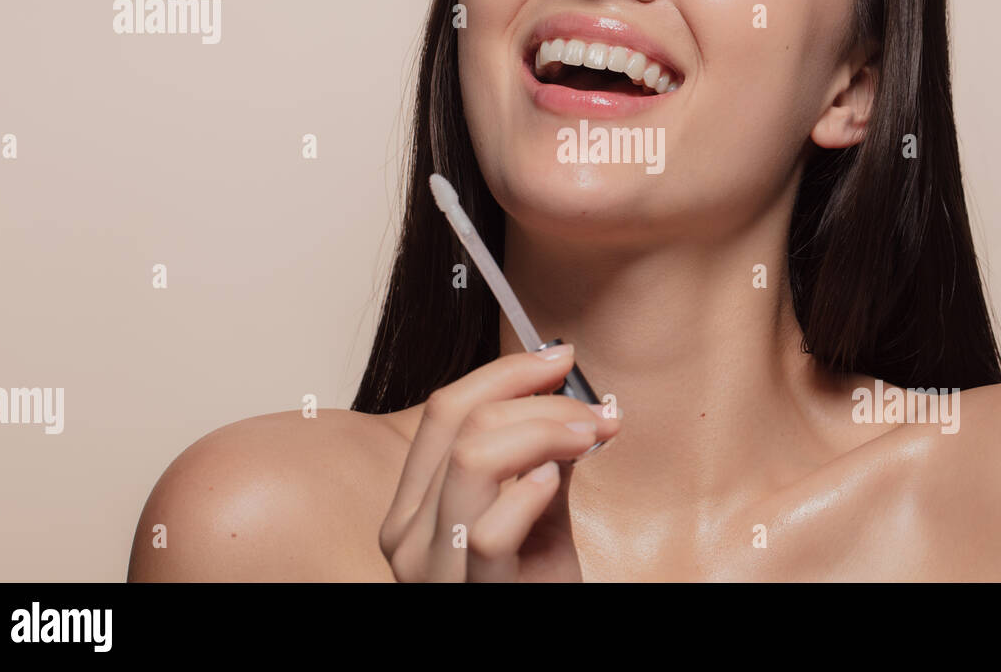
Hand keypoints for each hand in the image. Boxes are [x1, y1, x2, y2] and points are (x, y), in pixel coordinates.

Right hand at [379, 344, 619, 581]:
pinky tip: (558, 484)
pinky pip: (491, 530)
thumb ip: (540, 455)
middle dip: (538, 400)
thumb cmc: (533, 591)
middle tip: (594, 409)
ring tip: (589, 438)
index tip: (560, 357)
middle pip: (463, 424)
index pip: (444, 409)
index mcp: (413, 506)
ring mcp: (431, 569)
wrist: (536, 642)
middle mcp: (406, 535)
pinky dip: (531, 493)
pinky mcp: (471, 595)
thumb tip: (567, 390)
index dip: (506, 371)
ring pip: (474, 459)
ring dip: (545, 432)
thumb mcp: (535, 512)